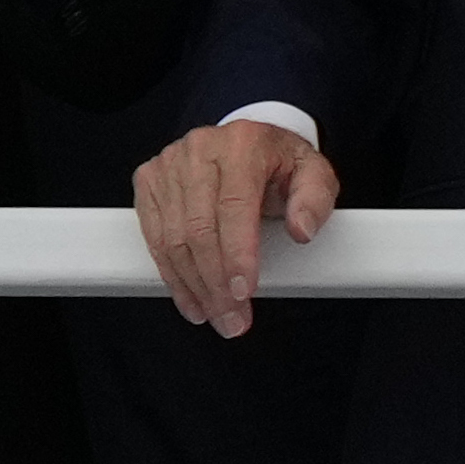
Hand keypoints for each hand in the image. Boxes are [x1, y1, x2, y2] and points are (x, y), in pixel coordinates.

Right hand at [132, 117, 342, 336]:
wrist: (248, 145)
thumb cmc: (279, 165)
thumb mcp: (314, 175)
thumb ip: (315, 200)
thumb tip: (301, 229)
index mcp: (242, 144)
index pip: (234, 206)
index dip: (237, 254)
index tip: (245, 292)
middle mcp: (200, 149)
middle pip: (199, 229)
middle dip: (216, 284)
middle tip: (233, 319)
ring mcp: (169, 164)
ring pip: (174, 238)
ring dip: (194, 287)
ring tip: (216, 315)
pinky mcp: (150, 180)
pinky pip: (154, 237)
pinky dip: (171, 275)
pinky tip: (190, 298)